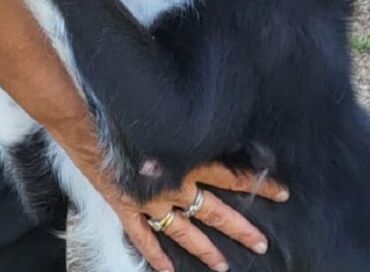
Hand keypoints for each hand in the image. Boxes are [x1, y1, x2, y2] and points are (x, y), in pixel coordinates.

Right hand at [50, 117, 287, 271]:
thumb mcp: (168, 117)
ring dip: (205, 249)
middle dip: (240, 228)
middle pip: (215, 211)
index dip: (258, 185)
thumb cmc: (128, 114)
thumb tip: (219, 129)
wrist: (87, 124)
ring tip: (223, 266)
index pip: (232, 176)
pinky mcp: (126, 207)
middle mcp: (173, 184)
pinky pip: (143, 238)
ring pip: (184, 230)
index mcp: (186, 160)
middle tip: (261, 243)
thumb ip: (191, 129)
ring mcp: (149, 201)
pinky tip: (168, 270)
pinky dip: (155, 255)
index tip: (282, 193)